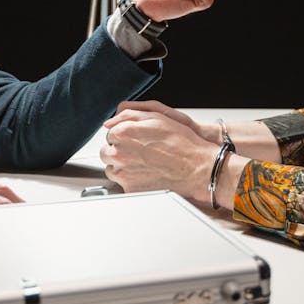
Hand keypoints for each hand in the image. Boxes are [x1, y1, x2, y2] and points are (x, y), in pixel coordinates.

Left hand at [99, 104, 218, 203]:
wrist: (196, 168)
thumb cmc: (180, 142)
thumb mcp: (156, 116)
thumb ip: (127, 115)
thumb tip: (110, 122)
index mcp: (123, 133)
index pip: (109, 133)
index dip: (123, 135)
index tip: (135, 139)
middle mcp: (119, 153)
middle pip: (107, 151)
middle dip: (119, 150)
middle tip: (138, 151)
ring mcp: (123, 173)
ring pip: (112, 168)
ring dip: (122, 165)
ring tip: (143, 163)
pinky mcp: (130, 189)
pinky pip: (122, 183)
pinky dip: (131, 179)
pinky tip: (147, 174)